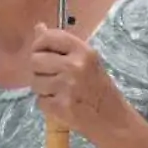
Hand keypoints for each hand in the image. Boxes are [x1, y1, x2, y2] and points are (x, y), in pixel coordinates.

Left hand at [30, 23, 124, 139]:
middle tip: (52, 77)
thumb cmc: (99, 88)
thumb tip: (38, 28)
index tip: (41, 53)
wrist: (112, 119)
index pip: (47, 38)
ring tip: (59, 92)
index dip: (38, 45)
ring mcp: (67, 87)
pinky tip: (61, 104)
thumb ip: (61, 45)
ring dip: (42, 89)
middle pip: (35, 60)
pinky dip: (47, 105)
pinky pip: (39, 101)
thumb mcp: (86, 61)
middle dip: (39, 70)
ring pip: (35, 82)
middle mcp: (74, 66)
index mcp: (83, 51)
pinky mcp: (61, 107)